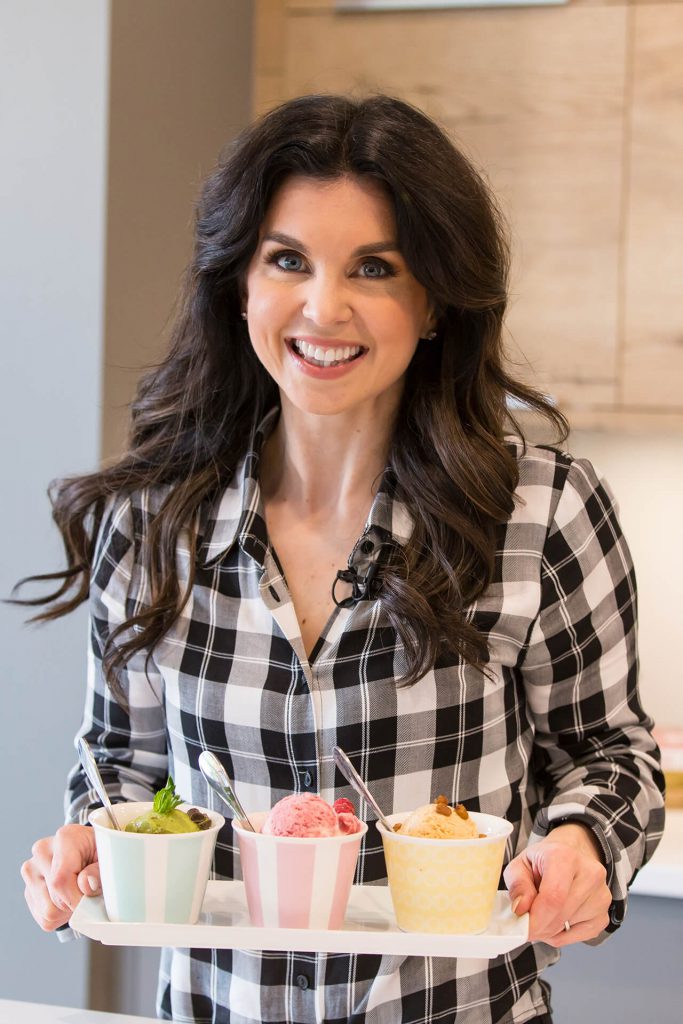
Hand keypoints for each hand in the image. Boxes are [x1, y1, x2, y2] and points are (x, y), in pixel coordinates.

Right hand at [21, 824, 100, 930]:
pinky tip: (70, 897)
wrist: (91, 852)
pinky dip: (61, 915)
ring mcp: (32, 870)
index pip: (61, 879)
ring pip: (48, 912)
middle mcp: (42, 851)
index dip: (77, 898)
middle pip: (56, 898)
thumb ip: (100, 872)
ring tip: (80, 891)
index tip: (92, 900)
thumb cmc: (102, 853)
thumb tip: (86, 885)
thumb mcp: (110, 858)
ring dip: (68, 910)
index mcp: (65, 838)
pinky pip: (45, 918)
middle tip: (91, 890)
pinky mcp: (29, 889)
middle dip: (77, 902)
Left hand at [503, 823, 610, 945]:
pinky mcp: (605, 914)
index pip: (553, 897)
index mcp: (565, 856)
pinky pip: (580, 936)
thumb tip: (521, 909)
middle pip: (560, 915)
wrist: (570, 854)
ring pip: (569, 927)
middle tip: (527, 924)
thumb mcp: (520, 865)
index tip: (522, 929)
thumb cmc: (544, 861)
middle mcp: (589, 873)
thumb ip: (517, 885)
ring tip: (543, 912)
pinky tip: (557, 920)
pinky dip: (563, 935)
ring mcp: (601, 895)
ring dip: (550, 930)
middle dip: (539, 927)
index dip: (535, 919)